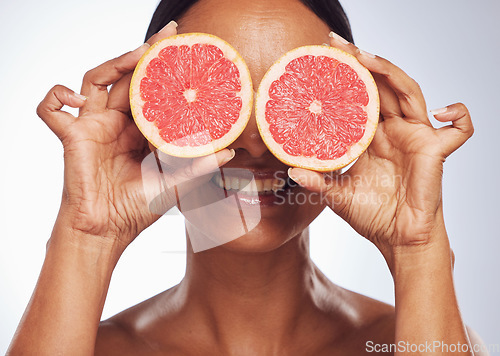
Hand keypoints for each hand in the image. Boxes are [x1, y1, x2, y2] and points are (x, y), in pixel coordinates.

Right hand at [37, 22, 233, 251]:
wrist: (108, 230)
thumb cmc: (136, 208)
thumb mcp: (174, 184)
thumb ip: (198, 167)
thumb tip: (229, 151)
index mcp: (139, 130)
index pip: (151, 90)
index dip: (165, 70)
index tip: (185, 51)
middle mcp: (116, 122)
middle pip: (127, 77)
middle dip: (145, 53)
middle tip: (168, 34)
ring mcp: (93, 126)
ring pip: (96, 80)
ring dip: (115, 62)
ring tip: (140, 52)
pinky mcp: (72, 137)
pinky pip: (51, 110)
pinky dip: (56, 97)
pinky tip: (76, 99)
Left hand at [288, 33, 473, 261]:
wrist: (395, 239)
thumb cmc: (371, 215)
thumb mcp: (337, 195)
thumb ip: (318, 181)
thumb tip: (292, 171)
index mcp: (371, 136)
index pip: (360, 96)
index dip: (345, 76)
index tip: (323, 58)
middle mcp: (393, 130)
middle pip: (381, 84)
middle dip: (362, 61)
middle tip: (337, 44)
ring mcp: (416, 137)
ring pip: (409, 91)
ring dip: (389, 71)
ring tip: (364, 56)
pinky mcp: (435, 151)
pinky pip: (459, 129)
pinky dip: (458, 116)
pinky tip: (440, 110)